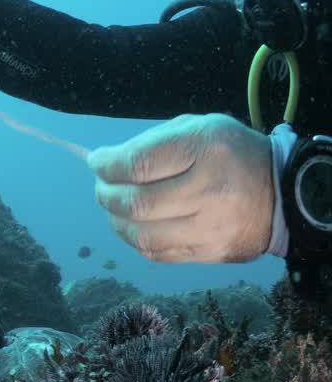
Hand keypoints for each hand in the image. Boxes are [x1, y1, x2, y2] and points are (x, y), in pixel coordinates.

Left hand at [88, 114, 275, 262]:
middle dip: (106, 195)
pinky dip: (136, 239)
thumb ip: (153, 143)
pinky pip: (156, 252)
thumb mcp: (201, 129)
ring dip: (116, 221)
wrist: (284, 193)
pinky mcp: (208, 252)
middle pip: (136, 203)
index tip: (97, 162)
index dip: (107, 166)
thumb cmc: (231, 155)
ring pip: (141, 234)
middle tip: (103, 187)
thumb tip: (105, 163)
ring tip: (115, 208)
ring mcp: (210, 226)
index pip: (138, 163)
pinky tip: (135, 225)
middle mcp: (209, 189)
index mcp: (207, 148)